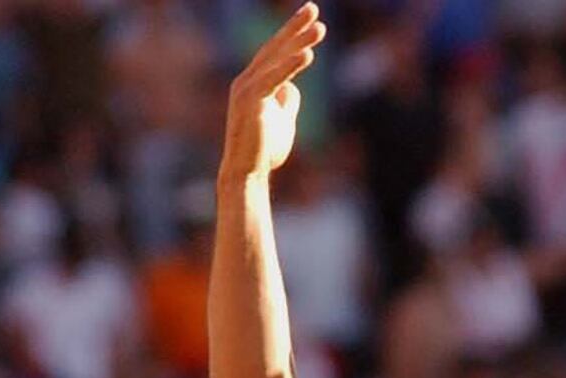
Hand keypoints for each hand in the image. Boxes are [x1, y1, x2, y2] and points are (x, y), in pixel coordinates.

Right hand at [219, 3, 326, 184]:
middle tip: (314, 8)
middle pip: (274, 47)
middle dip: (295, 27)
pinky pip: (273, 79)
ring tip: (320, 29)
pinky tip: (307, 53)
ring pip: (275, 59)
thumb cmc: (264, 150)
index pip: (275, 51)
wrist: (247, 173)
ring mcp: (245, 89)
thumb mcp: (283, 120)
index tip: (311, 17)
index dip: (292, 33)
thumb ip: (287, 100)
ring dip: (298, 42)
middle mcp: (246, 80)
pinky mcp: (250, 101)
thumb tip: (291, 86)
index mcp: (254, 82)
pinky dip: (290, 65)